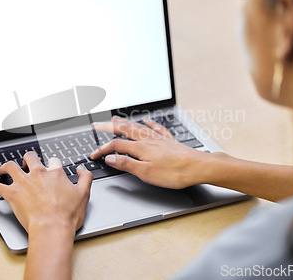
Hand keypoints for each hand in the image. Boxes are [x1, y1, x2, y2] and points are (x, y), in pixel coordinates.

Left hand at [0, 152, 92, 232]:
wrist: (52, 228)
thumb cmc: (67, 215)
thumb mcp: (84, 194)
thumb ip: (86, 178)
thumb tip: (82, 169)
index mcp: (55, 173)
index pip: (53, 162)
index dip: (52, 164)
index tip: (52, 169)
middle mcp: (38, 174)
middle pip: (30, 158)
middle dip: (27, 158)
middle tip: (25, 162)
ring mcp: (23, 183)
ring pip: (10, 167)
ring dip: (5, 166)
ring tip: (2, 169)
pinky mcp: (12, 194)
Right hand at [91, 116, 215, 188]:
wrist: (199, 167)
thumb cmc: (174, 173)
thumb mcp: (146, 173)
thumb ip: (126, 164)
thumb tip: (110, 158)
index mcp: (141, 148)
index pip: (116, 146)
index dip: (102, 150)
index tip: (94, 155)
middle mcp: (149, 140)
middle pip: (124, 130)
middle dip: (109, 127)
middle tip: (97, 125)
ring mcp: (159, 139)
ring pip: (138, 127)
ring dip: (124, 122)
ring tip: (115, 119)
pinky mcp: (169, 141)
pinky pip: (157, 128)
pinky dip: (149, 123)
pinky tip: (147, 120)